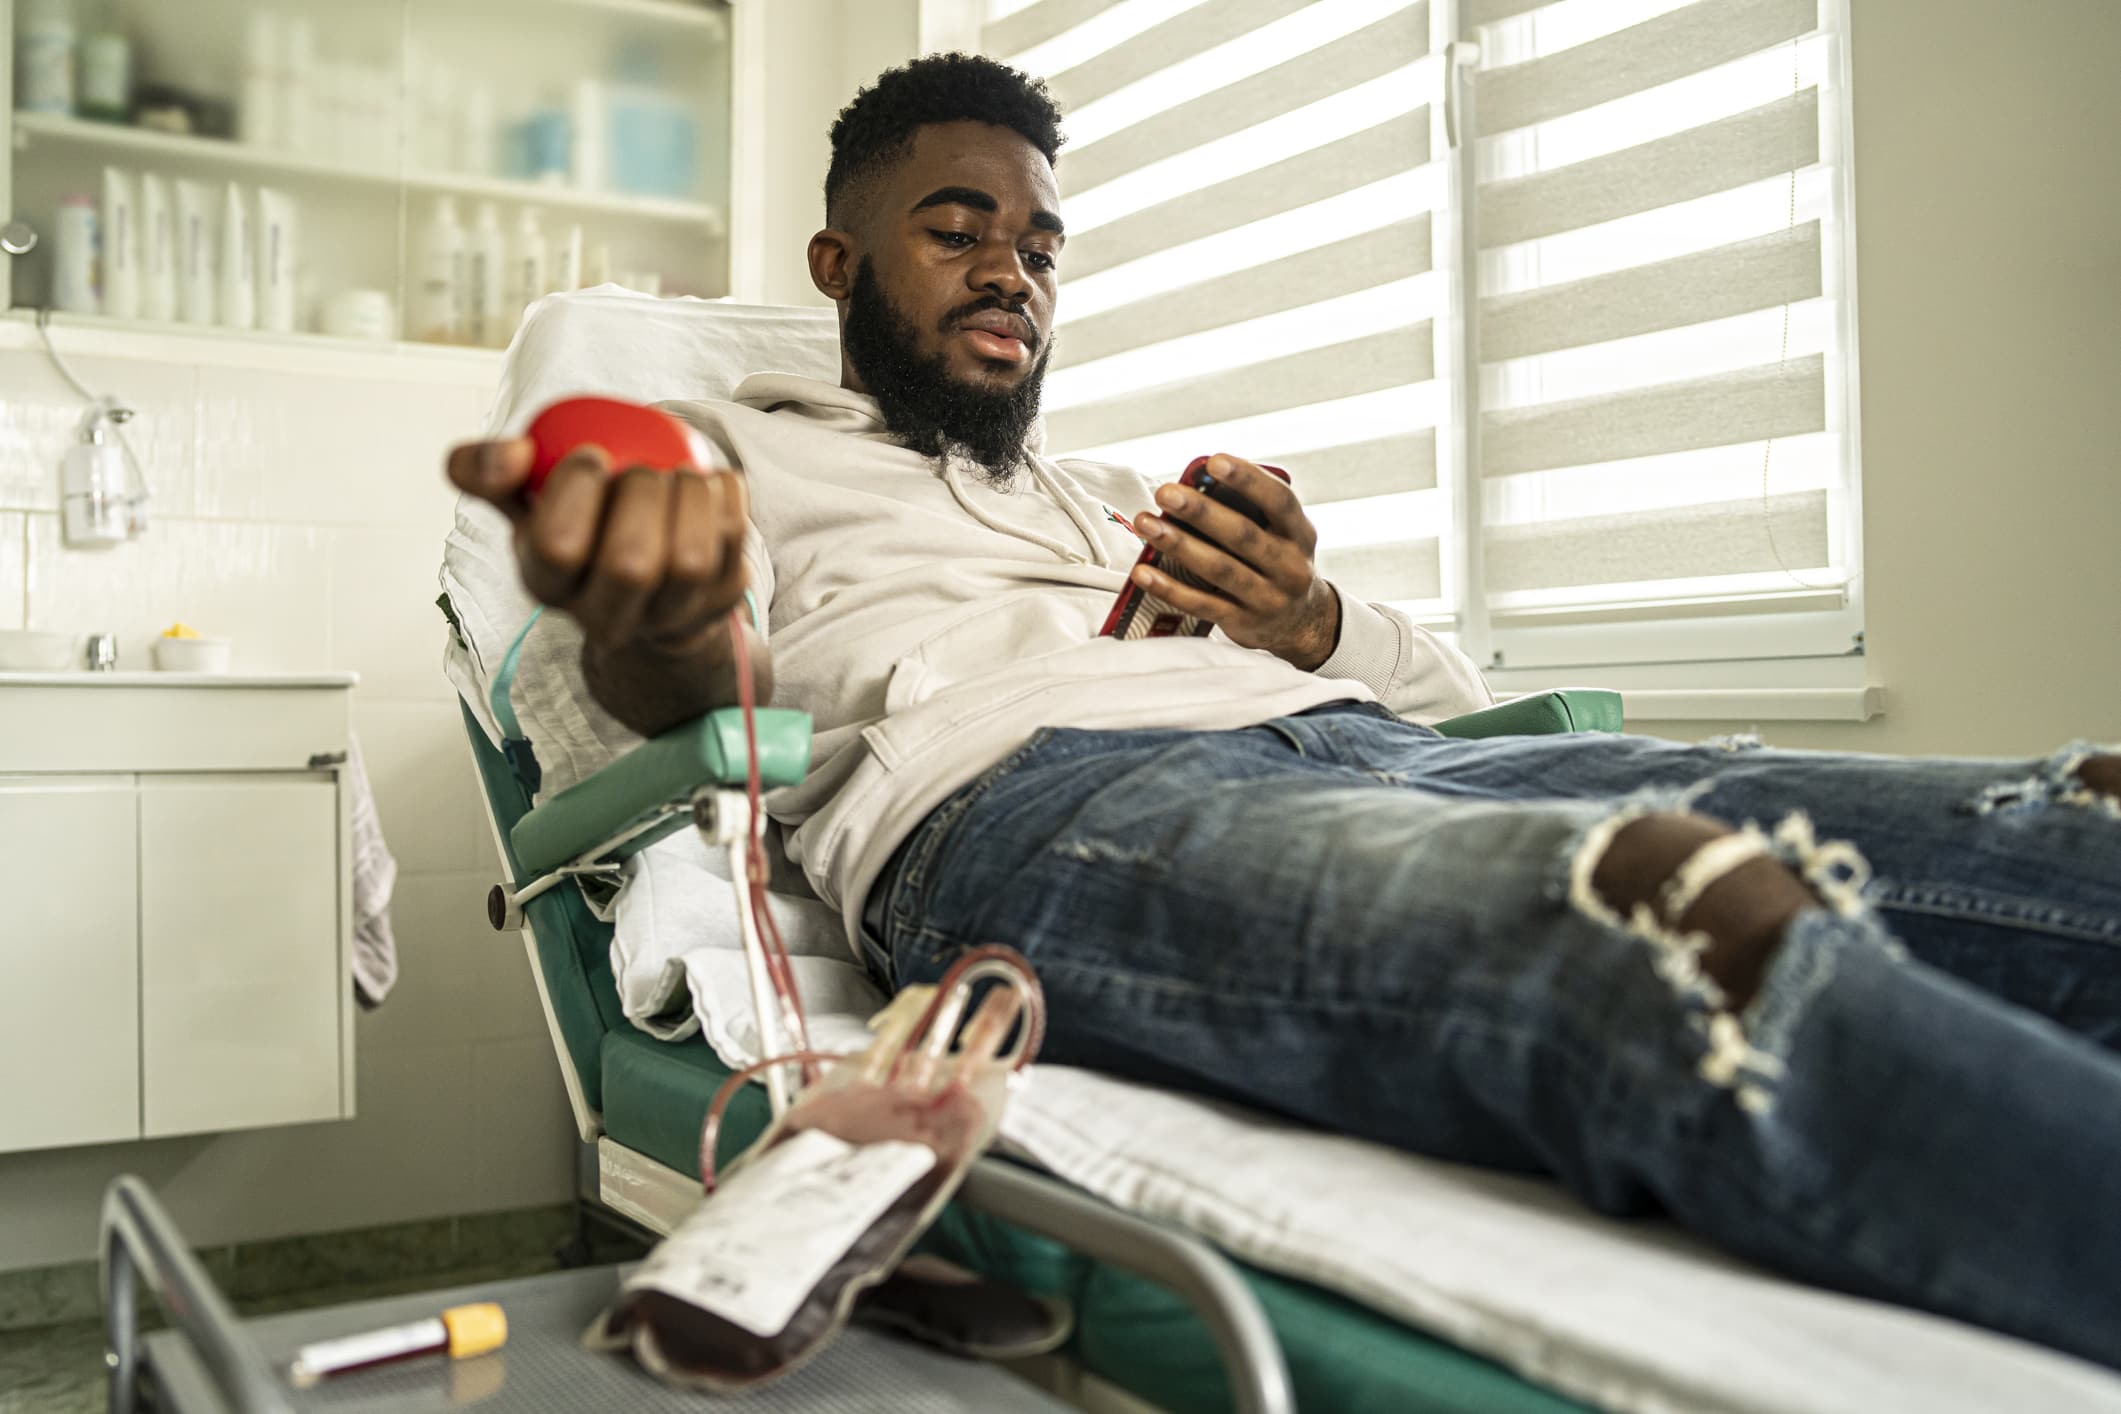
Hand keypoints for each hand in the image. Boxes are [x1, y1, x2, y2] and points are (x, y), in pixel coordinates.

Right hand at [445, 437, 750, 656]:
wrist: (648, 576)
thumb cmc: (582, 523)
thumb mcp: (526, 496)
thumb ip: (489, 469)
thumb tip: (512, 454)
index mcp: (546, 584)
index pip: (558, 548)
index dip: (577, 488)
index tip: (592, 454)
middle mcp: (605, 616)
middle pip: (630, 565)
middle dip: (641, 492)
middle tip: (640, 466)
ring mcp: (667, 615)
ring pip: (690, 560)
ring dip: (688, 494)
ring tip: (676, 473)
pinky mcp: (719, 598)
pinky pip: (733, 538)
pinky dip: (723, 493)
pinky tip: (706, 484)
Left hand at [1131, 454, 1341, 670]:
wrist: (1301, 623)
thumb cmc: (1277, 562)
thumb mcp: (1281, 535)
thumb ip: (1251, 513)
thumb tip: (1195, 486)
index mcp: (1300, 534)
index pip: (1279, 501)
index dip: (1248, 480)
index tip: (1214, 462)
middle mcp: (1290, 567)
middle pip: (1242, 535)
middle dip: (1201, 512)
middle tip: (1165, 493)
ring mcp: (1268, 599)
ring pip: (1219, 569)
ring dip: (1179, 545)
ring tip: (1146, 523)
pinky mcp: (1243, 623)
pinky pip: (1201, 605)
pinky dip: (1170, 588)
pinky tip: (1143, 572)